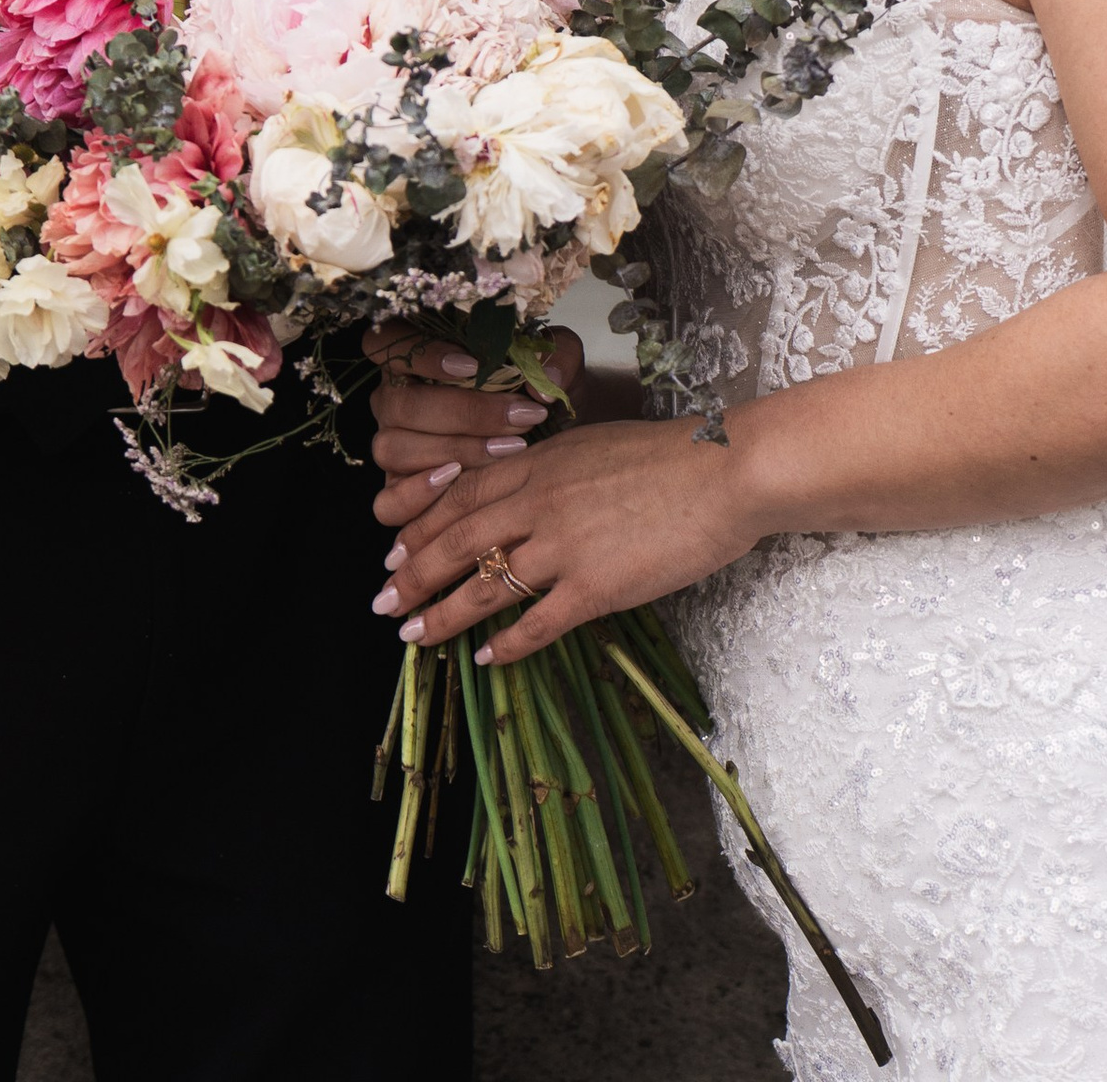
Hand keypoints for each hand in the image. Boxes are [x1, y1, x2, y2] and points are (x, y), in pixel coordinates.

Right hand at [366, 324, 585, 535]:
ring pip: (393, 447)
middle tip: (518, 419)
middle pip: (402, 402)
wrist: (549, 438)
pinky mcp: (397, 491)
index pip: (390, 341)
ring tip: (504, 452)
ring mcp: (392, 445)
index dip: (423, 353)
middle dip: (464, 413)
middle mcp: (395, 399)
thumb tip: (544, 384)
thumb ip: (557, 360)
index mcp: (416, 355)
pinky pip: (387, 501)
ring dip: (452, 451)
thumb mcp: (557, 366)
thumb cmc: (538, 395)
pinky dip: (415, 497)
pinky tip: (456, 484)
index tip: (476, 366)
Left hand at [372, 411, 759, 662]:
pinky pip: (537, 623)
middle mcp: (539, 502)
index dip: (420, 525)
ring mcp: (564, 546)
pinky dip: (507, 644)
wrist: (723, 472)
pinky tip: (486, 659)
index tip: (394, 550)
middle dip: (413, 573)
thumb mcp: (592, 445)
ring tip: (414, 637)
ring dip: (443, 614)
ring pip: (485, 585)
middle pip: (457, 540)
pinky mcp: (595, 587)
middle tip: (383, 601)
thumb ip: (551, 470)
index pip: (460, 495)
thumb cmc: (667, 456)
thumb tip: (522, 489)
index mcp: (537, 463)